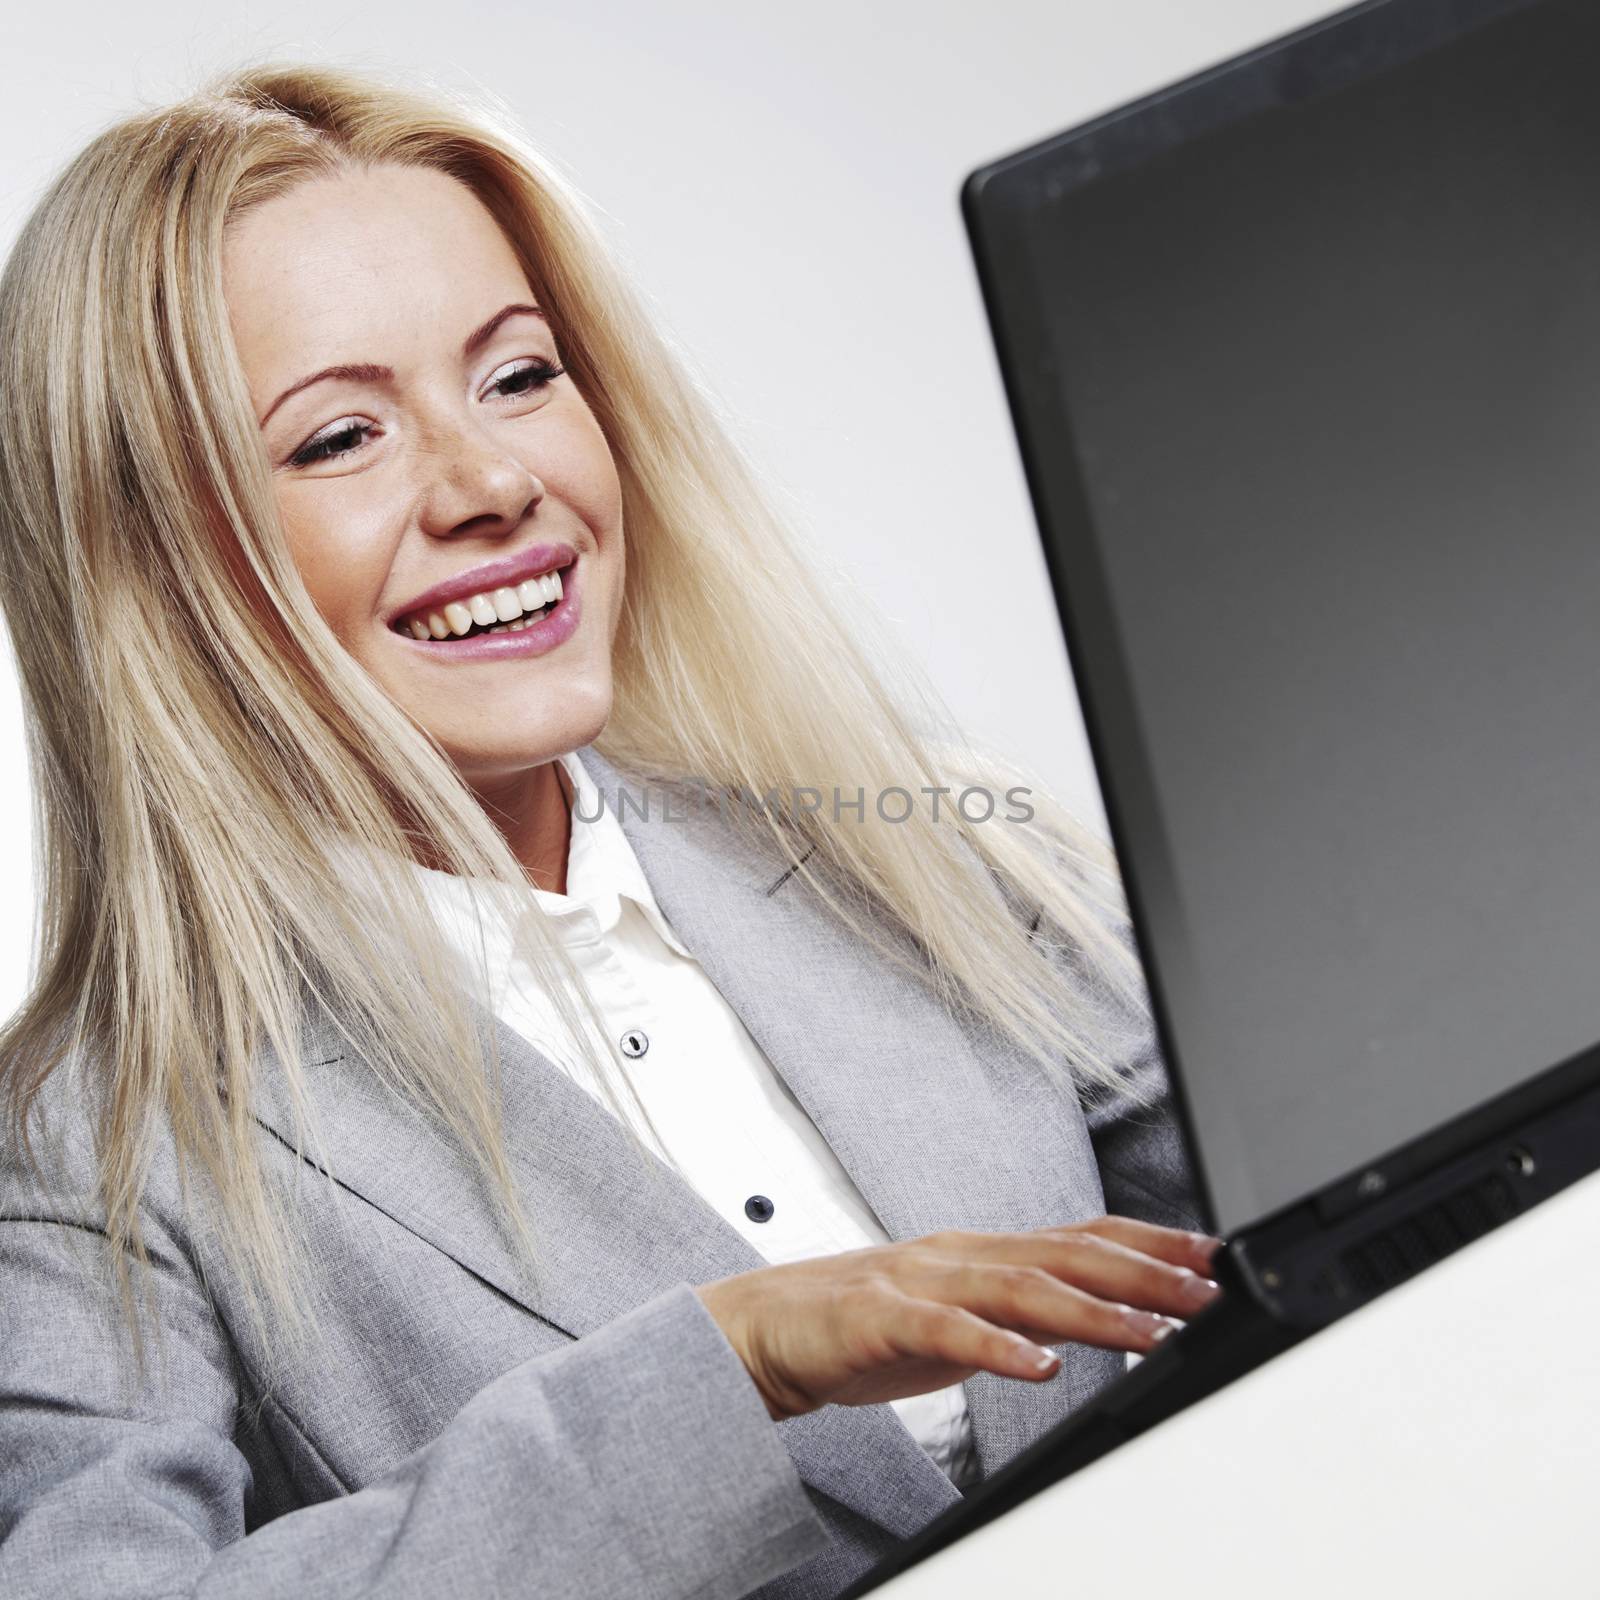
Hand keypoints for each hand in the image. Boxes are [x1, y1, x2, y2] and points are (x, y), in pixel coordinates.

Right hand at [694, 1216, 1221, 1420]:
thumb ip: (1019, 1312)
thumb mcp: (960, 1315)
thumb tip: (1097, 1322)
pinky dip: (997, 1348)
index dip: (1149, 1244)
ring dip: (1092, 1312)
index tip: (1210, 1256)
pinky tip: (1039, 1367)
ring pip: (1019, 1289)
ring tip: (1151, 1331)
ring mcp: (921, 1280)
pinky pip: (946, 1331)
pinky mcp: (881, 1317)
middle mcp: (961, 1255)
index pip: (1081, 1237)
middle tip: (1207, 1291)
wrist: (765, 1328)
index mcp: (982, 1252)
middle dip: (1145, 1273)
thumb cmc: (864, 1324)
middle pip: (1066, 1255)